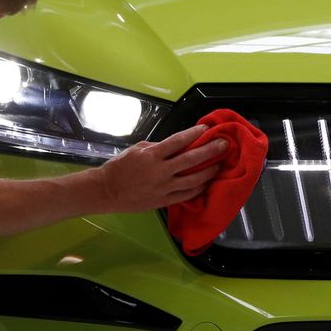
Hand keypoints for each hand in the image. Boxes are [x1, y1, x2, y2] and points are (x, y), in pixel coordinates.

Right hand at [96, 124, 227, 210]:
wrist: (106, 191)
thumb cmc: (119, 167)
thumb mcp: (136, 149)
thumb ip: (157, 148)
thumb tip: (175, 146)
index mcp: (152, 155)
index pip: (178, 141)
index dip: (194, 133)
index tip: (207, 128)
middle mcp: (160, 171)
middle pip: (191, 160)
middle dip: (210, 150)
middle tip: (224, 145)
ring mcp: (163, 188)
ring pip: (193, 180)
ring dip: (209, 171)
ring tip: (219, 164)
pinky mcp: (163, 201)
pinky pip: (186, 195)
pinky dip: (198, 188)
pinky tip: (206, 183)